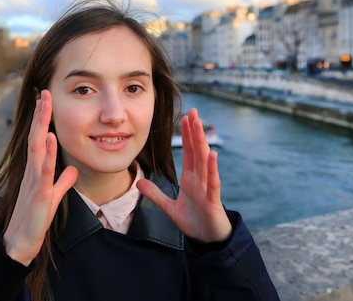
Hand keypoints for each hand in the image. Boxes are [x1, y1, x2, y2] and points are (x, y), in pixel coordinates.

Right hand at [3, 90, 77, 264]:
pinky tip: (50, 137)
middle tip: (44, 92)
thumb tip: (72, 170)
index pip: (39, 139)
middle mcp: (32, 170)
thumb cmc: (35, 219)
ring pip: (37, 147)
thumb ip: (62, 182)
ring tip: (45, 105)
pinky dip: (48, 152)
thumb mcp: (53, 196)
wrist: (21, 243)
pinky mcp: (39, 193)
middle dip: (41, 114)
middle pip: (36, 136)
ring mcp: (34, 180)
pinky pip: (44, 170)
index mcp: (36, 170)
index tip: (46, 101)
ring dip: (42, 125)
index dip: (43, 120)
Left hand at [137, 108, 230, 242]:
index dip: (186, 135)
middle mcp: (200, 179)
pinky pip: (213, 182)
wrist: (208, 240)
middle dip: (195, 131)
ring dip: (202, 143)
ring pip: (205, 161)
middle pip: (197, 151)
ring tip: (200, 125)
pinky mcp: (212, 199)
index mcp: (191, 178)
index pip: (188, 152)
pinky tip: (212, 154)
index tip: (185, 118)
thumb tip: (139, 183)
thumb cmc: (194, 221)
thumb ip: (155, 195)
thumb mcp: (169, 207)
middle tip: (193, 112)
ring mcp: (207, 187)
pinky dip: (212, 168)